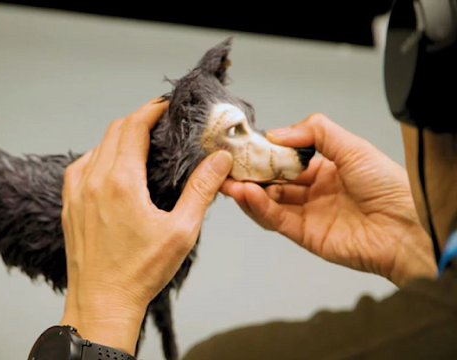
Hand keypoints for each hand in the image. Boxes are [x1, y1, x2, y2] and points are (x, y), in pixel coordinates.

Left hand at [59, 98, 232, 353]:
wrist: (101, 303)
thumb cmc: (140, 272)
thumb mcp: (181, 231)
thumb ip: (201, 190)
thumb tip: (220, 160)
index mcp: (120, 182)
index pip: (133, 127)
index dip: (151, 111)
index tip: (165, 106)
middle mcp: (93, 180)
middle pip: (114, 131)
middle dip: (137, 120)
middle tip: (159, 122)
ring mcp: (76, 192)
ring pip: (96, 147)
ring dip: (118, 137)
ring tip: (140, 143)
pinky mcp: (69, 206)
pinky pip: (80, 167)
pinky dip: (98, 156)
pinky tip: (111, 168)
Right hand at [221, 113, 435, 286]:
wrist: (407, 229)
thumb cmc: (390, 188)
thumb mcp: (352, 147)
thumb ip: (315, 132)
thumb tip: (276, 133)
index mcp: (327, 168)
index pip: (286, 158)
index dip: (265, 152)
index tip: (244, 145)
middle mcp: (314, 191)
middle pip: (272, 181)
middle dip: (249, 173)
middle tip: (227, 165)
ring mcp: (308, 214)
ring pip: (269, 201)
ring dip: (247, 191)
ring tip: (229, 181)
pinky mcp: (305, 235)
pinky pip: (276, 219)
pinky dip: (258, 207)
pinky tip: (246, 195)